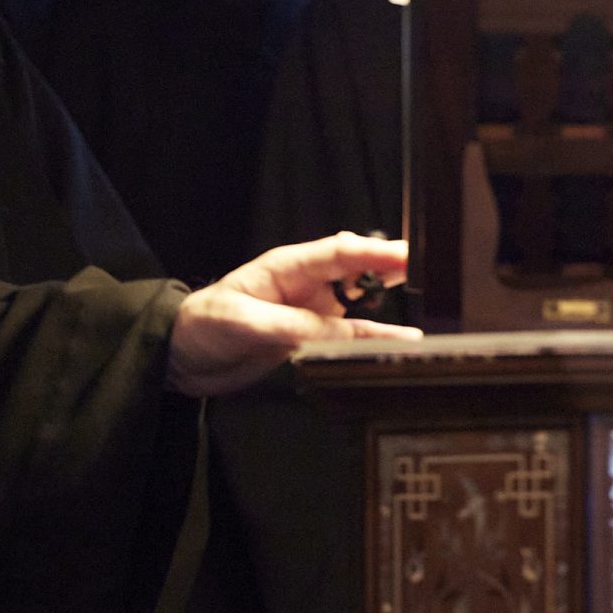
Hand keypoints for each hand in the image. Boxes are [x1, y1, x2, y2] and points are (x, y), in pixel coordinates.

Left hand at [169, 232, 421, 396]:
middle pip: (358, 274)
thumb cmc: (202, 325)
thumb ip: (290, 326)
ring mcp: (311, 314)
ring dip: (387, 310)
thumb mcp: (242, 322)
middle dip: (392, 271)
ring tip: (423, 313)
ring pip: (359, 308)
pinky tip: (400, 344)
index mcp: (288, 268)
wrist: (182, 359)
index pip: (340, 254)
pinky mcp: (310, 341)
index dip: (374, 254)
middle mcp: (307, 287)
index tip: (406, 254)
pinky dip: (373, 341)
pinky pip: (348, 339)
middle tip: (430, 273)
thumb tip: (336, 333)